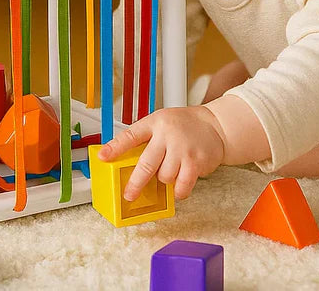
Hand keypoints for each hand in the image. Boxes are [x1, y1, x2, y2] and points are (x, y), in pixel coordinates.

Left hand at [97, 106, 225, 200]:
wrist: (215, 125)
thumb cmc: (184, 125)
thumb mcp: (161, 122)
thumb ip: (146, 139)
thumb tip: (126, 161)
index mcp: (154, 123)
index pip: (131, 135)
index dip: (115, 147)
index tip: (103, 156)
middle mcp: (167, 135)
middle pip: (146, 164)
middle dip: (135, 183)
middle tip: (129, 195)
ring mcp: (182, 149)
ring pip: (164, 177)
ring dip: (164, 180)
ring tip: (170, 169)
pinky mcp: (196, 163)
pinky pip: (181, 186)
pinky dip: (178, 190)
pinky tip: (180, 182)